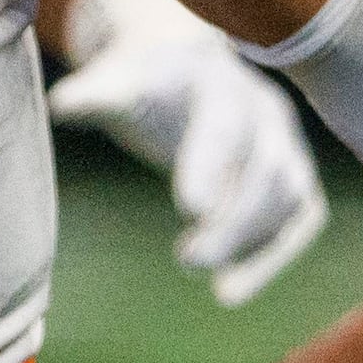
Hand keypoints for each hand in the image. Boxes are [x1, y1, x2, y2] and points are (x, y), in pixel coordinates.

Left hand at [47, 0, 328, 304]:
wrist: (187, 71)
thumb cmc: (146, 83)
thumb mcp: (118, 82)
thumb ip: (95, 95)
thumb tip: (61, 105)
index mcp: (220, 82)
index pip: (225, 126)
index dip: (211, 166)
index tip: (190, 210)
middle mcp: (265, 111)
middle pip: (268, 170)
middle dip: (234, 222)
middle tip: (188, 260)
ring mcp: (286, 144)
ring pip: (291, 196)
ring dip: (251, 243)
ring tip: (201, 275)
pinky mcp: (294, 176)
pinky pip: (301, 219)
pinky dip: (271, 257)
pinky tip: (228, 291)